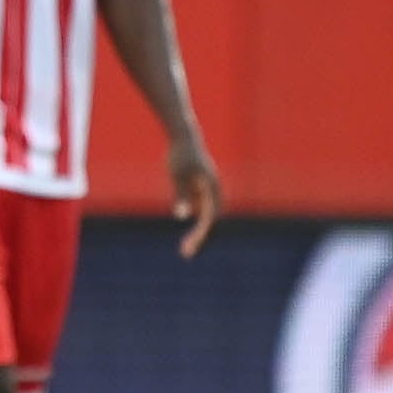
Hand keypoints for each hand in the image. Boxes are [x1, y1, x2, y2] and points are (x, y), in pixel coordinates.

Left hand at [168, 137, 223, 257]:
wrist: (183, 138)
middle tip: (187, 254)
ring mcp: (210, 194)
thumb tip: (182, 216)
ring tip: (186, 251)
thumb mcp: (177, 175)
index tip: (191, 246)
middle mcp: (215, 193)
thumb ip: (181, 195)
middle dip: (202, 239)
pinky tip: (188, 241)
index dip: (203, 233)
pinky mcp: (203, 194)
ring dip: (201, 236)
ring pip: (209, 220)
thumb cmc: (180, 155)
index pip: (212, 217)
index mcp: (213, 189)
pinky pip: (204, 216)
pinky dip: (197, 228)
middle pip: (213, 221)